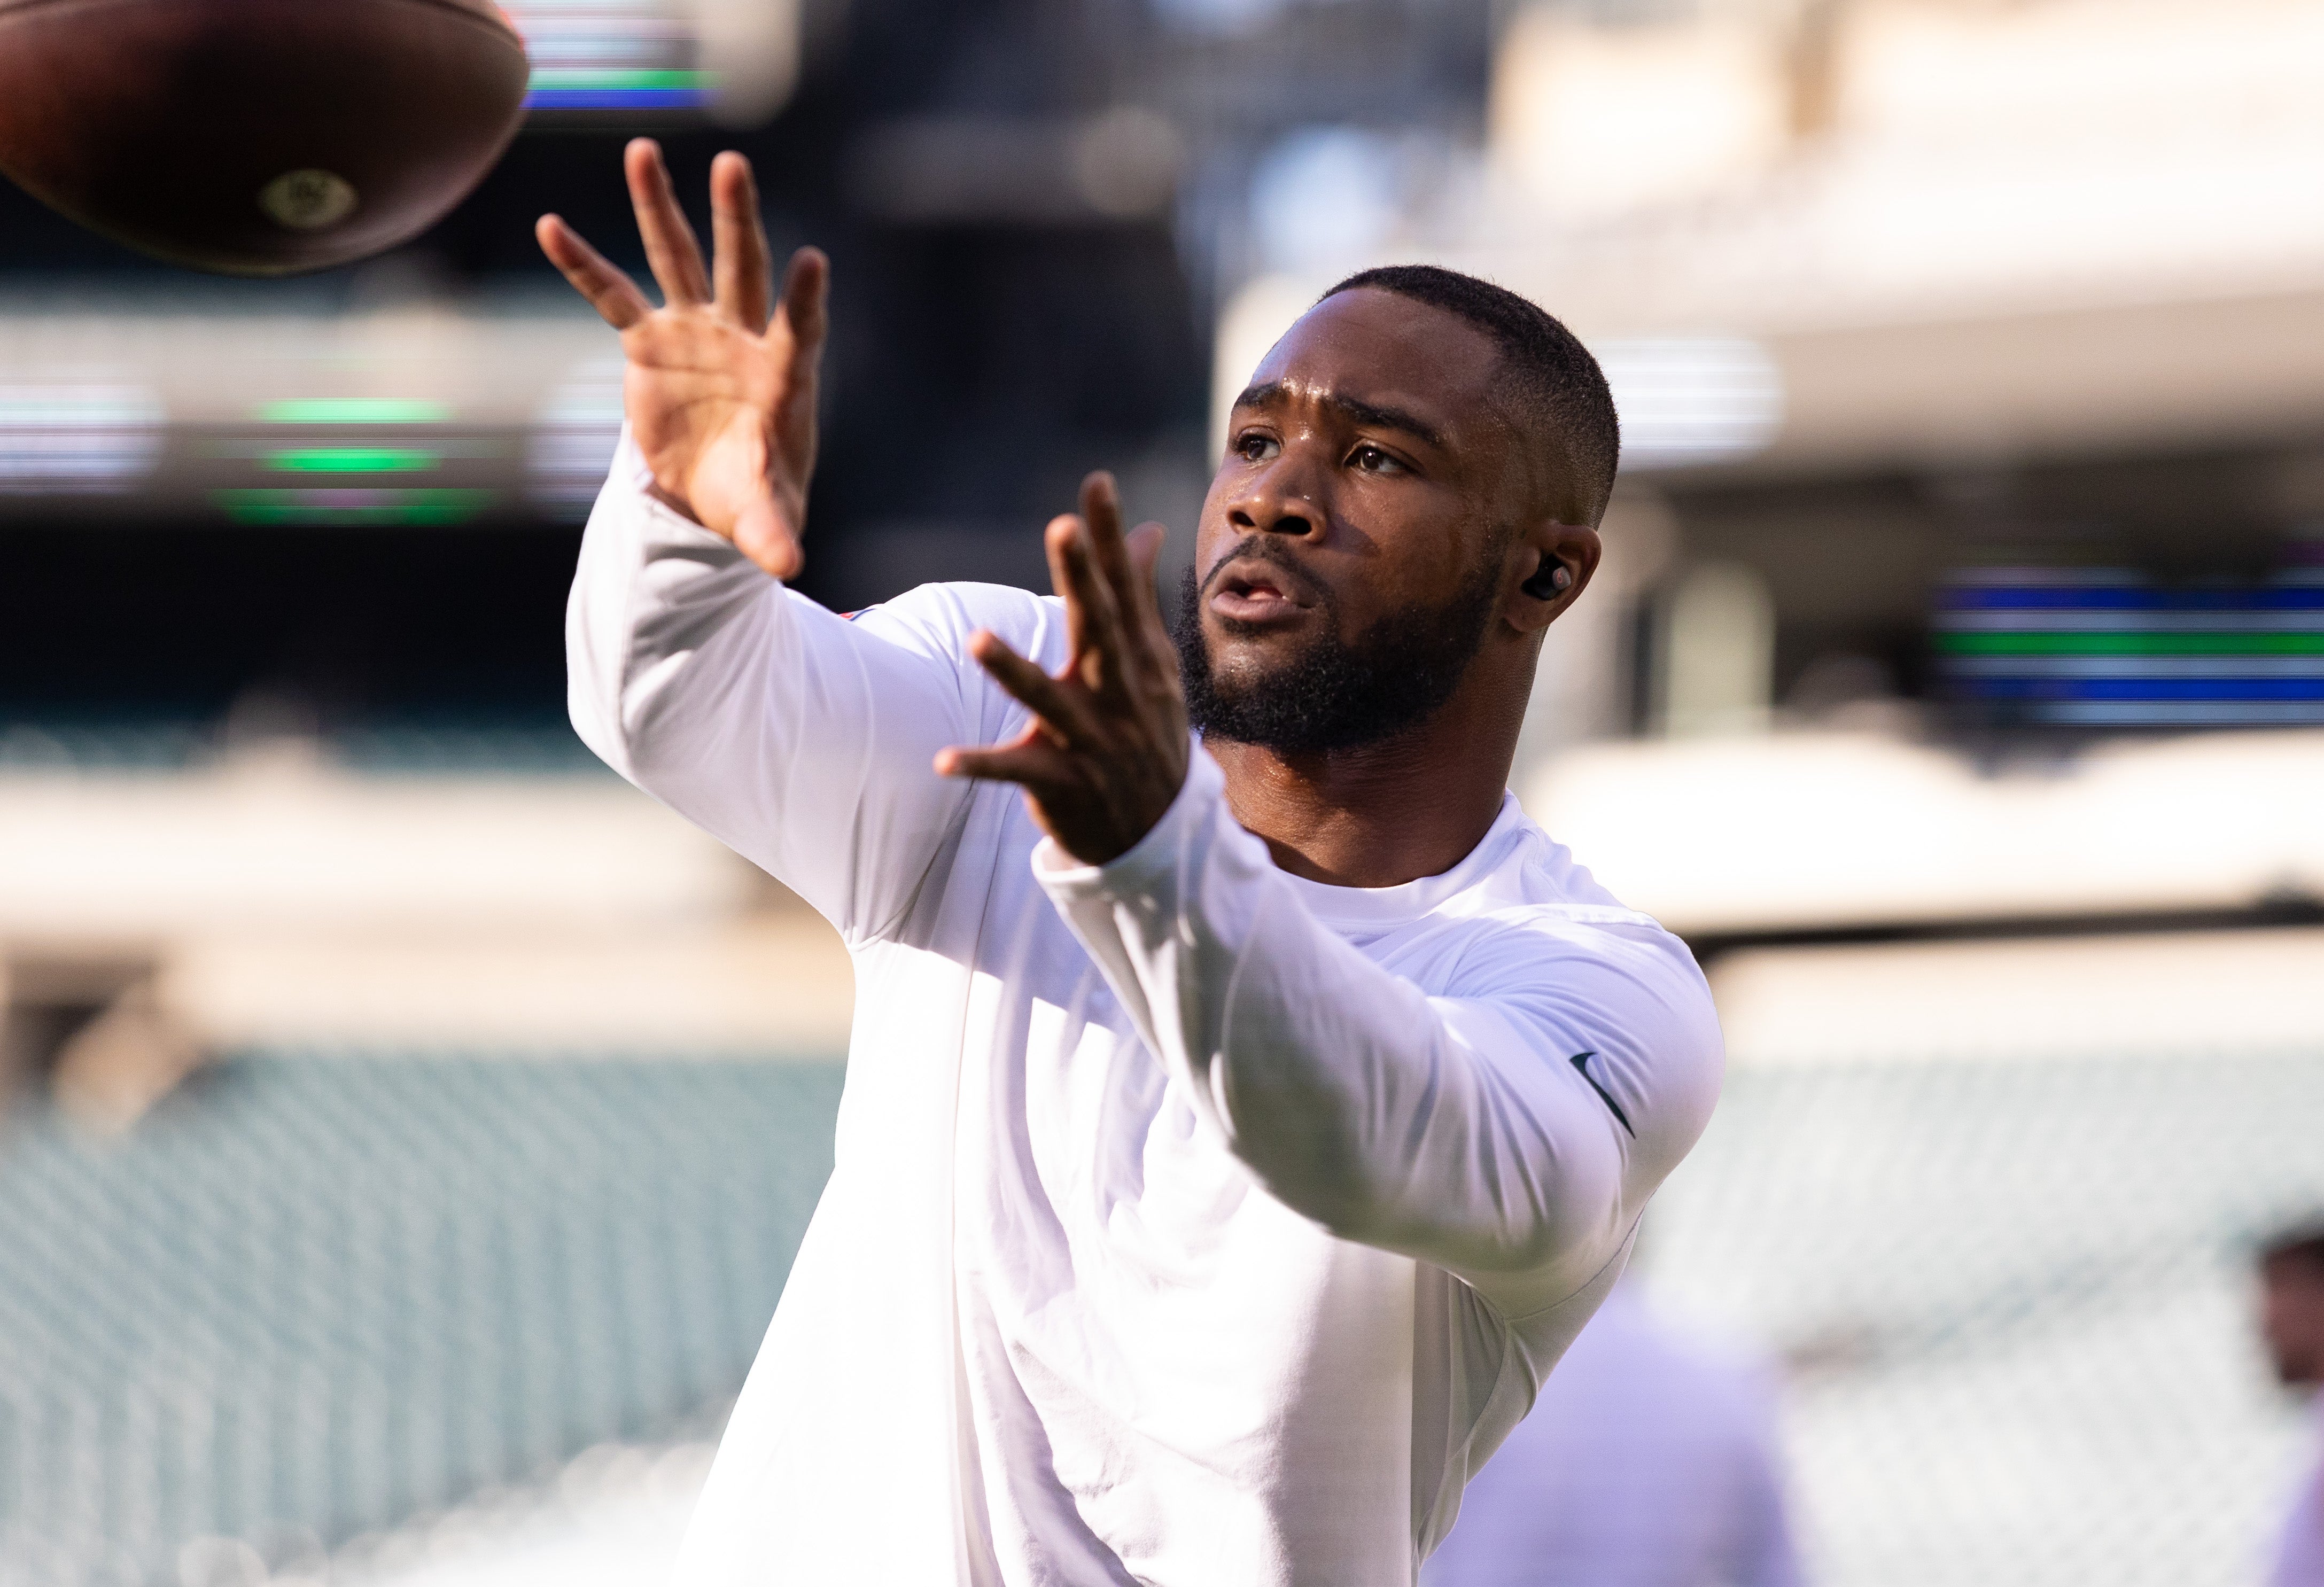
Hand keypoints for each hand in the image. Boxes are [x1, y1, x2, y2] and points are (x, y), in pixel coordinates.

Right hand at [536, 140, 826, 579]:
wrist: (714, 487)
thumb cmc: (754, 495)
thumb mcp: (763, 519)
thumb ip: (775, 536)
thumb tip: (789, 569)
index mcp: (782, 379)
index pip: (800, 331)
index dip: (804, 301)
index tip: (812, 262)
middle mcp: (742, 340)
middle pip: (743, 271)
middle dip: (738, 221)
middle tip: (733, 165)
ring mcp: (694, 332)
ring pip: (679, 260)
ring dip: (660, 208)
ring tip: (642, 151)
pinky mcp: (649, 342)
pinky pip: (612, 296)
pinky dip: (583, 265)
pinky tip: (550, 226)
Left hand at [936, 474, 1189, 864]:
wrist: (1160, 834)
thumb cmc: (1146, 730)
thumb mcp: (1151, 663)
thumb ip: (1140, 595)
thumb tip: (1151, 527)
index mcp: (1138, 659)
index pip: (1123, 588)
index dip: (1110, 537)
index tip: (1096, 483)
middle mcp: (1119, 693)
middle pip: (1097, 628)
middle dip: (1080, 579)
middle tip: (1061, 528)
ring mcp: (1093, 740)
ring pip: (1049, 700)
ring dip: (1013, 671)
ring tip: (978, 640)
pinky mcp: (1065, 783)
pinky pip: (1018, 772)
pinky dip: (982, 765)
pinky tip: (943, 760)